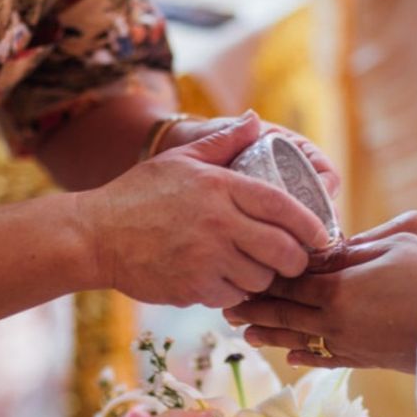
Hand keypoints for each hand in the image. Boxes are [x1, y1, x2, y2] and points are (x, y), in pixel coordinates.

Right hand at [84, 112, 329, 308]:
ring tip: (253, 269)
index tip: (322, 235)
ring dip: (263, 277)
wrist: (94, 236)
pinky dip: (235, 293)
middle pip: (283, 251)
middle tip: (292, 260)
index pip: (283, 207)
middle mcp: (218, 223)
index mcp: (220, 188)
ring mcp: (207, 259)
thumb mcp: (180, 159)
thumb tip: (256, 120)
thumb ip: (223, 142)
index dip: (310, 225)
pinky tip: (224, 281)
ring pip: (261, 278)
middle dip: (296, 260)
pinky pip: (234, 296)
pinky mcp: (194, 288)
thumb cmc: (138, 195)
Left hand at [223, 233, 416, 371]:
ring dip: (269, 334)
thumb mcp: (398, 242)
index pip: (288, 281)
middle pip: (285, 312)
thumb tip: (324, 249)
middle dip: (254, 307)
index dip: (262, 276)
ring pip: (299, 338)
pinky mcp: (368, 359)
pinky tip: (290, 356)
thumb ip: (355, 249)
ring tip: (244, 333)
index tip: (239, 271)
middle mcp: (335, 320)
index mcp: (337, 289)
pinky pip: (327, 358)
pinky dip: (305, 356)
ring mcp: (350, 344)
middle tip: (225, 305)